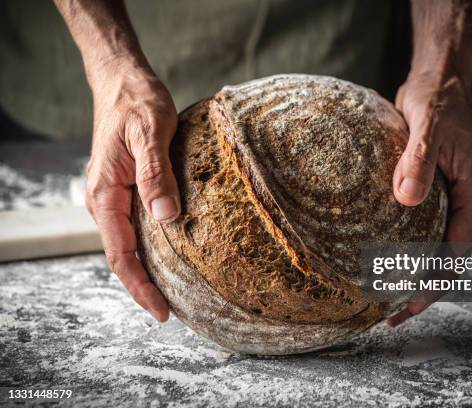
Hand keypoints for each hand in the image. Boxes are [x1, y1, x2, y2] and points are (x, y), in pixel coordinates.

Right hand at [85, 58, 179, 321]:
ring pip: (128, 243)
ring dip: (147, 269)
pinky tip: (170, 253)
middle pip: (122, 256)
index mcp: (105, 194)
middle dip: (144, 286)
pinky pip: (134, 226)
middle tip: (174, 311)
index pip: (120, 254)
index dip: (140, 287)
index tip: (162, 312)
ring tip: (175, 291)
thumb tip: (167, 219)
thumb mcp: (150, 134)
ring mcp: (113, 196)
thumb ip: (156, 176)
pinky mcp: (125, 189)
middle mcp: (104, 201)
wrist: (122, 81)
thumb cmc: (136, 102)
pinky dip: (150, 247)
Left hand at [387, 70, 471, 325]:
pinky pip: (413, 225)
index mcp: (471, 196)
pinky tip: (374, 254)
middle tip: (388, 313)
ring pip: (426, 244)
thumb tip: (405, 199)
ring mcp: (442, 198)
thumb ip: (419, 162)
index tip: (409, 304)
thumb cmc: (440, 102)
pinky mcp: (424, 189)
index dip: (433, 282)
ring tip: (378, 293)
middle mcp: (459, 202)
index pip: (454, 253)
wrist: (438, 82)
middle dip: (418, 287)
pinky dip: (398, 244)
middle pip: (442, 257)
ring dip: (407, 270)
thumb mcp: (430, 128)